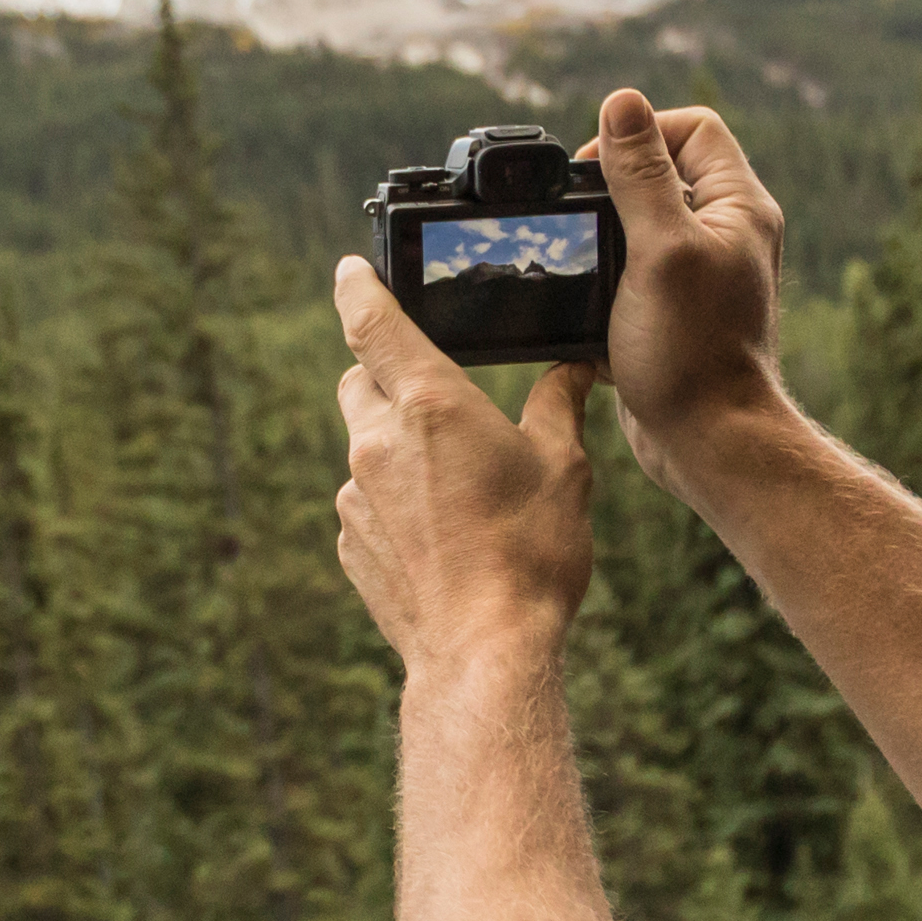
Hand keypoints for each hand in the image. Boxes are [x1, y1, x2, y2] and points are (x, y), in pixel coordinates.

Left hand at [333, 261, 597, 680]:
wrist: (483, 650)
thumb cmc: (531, 553)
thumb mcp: (563, 469)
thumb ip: (558, 409)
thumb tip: (572, 372)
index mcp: (430, 405)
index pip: (372, 323)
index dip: (356, 288)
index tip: (349, 270)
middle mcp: (379, 442)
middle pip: (359, 382)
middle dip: (383, 375)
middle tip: (430, 393)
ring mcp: (355, 496)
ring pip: (365, 446)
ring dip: (397, 448)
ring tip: (455, 485)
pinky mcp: (350, 543)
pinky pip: (364, 502)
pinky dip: (392, 502)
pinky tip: (440, 533)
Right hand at [588, 87, 790, 497]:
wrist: (707, 444)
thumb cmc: (693, 353)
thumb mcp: (660, 250)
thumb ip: (639, 175)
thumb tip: (620, 101)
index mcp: (738, 206)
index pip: (694, 128)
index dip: (642, 133)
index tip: (597, 168)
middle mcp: (725, 234)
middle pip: (662, 172)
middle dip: (612, 184)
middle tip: (579, 215)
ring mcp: (700, 274)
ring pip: (640, 225)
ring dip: (603, 235)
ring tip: (581, 260)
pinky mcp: (672, 311)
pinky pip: (631, 272)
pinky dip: (603, 279)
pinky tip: (585, 302)